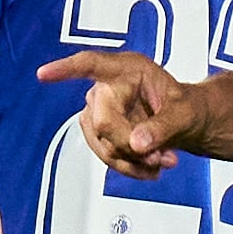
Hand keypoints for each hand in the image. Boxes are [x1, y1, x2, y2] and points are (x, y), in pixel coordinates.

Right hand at [45, 48, 199, 180]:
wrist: (188, 123)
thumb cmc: (187, 107)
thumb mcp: (185, 113)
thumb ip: (163, 126)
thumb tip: (137, 142)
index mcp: (129, 69)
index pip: (92, 65)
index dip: (66, 69)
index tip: (44, 74)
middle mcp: (109, 88)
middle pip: (101, 119)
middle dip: (129, 144)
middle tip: (159, 157)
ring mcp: (101, 111)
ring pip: (102, 143)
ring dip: (132, 160)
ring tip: (161, 161)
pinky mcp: (101, 134)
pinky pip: (105, 156)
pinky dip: (129, 167)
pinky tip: (149, 168)